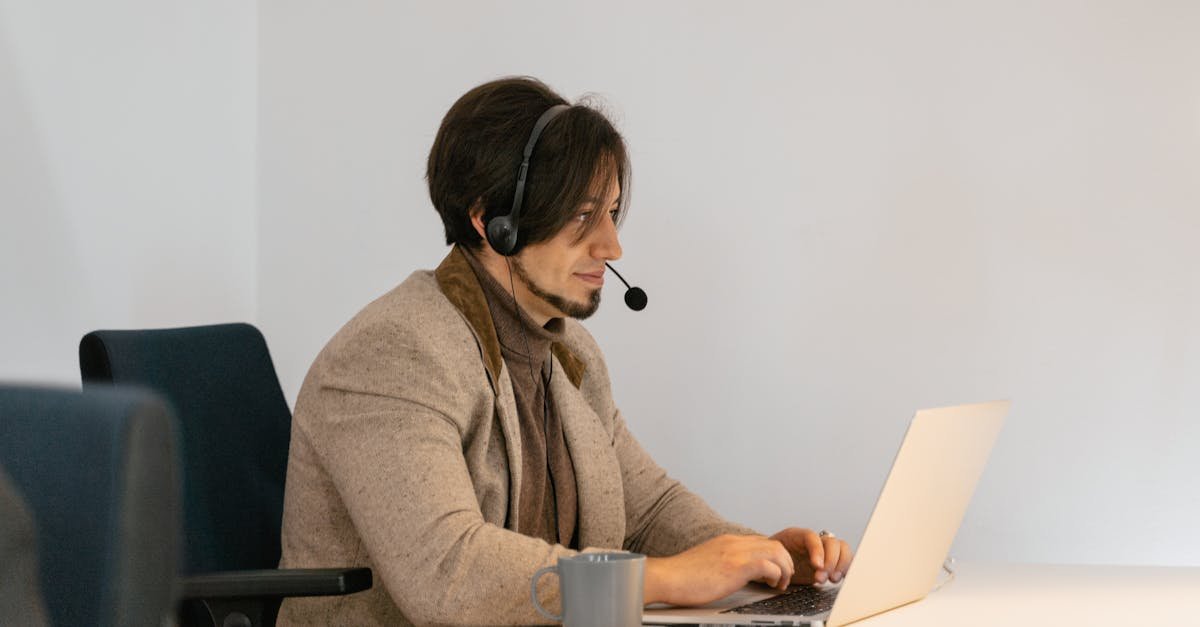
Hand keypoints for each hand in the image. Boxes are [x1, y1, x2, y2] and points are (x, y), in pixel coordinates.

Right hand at [643, 534, 793, 605]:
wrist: (667, 577)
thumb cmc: (681, 576)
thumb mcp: (707, 562)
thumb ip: (722, 562)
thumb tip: (731, 574)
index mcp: (727, 541)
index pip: (761, 541)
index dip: (774, 557)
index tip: (774, 572)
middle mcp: (734, 543)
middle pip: (774, 543)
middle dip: (785, 562)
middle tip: (783, 579)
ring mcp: (735, 552)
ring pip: (776, 551)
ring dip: (785, 569)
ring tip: (781, 584)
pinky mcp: (736, 566)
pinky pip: (769, 566)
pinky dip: (776, 576)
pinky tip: (771, 586)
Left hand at [770, 527, 853, 584]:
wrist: (775, 562)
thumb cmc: (772, 557)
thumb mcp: (772, 554)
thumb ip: (778, 557)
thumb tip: (782, 567)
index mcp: (798, 536)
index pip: (813, 537)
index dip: (818, 551)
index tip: (817, 566)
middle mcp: (815, 541)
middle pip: (832, 542)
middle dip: (830, 561)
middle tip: (822, 577)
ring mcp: (825, 550)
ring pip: (842, 549)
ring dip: (840, 565)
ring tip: (832, 579)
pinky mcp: (831, 562)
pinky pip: (845, 560)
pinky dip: (846, 568)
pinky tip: (840, 577)